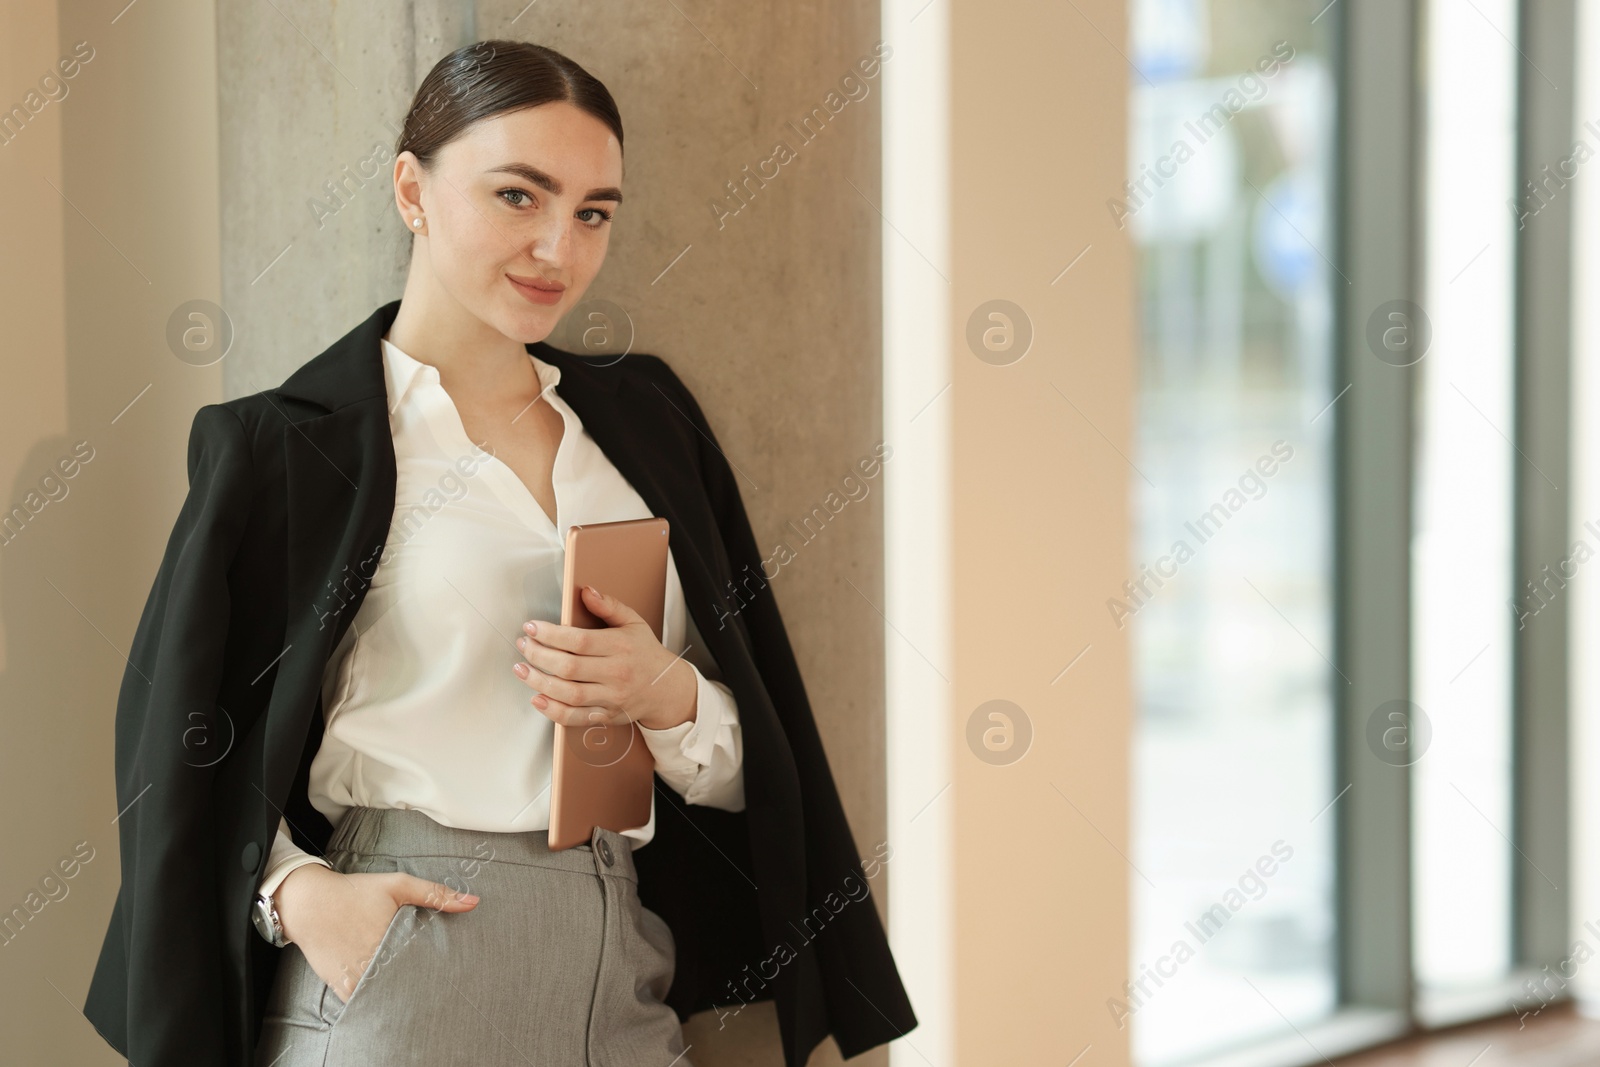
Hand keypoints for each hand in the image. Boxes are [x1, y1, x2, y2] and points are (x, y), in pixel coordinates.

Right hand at [274, 863, 478, 1003]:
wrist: (308, 903)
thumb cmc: (354, 892)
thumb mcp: (397, 885)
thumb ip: (435, 893)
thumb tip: (473, 902)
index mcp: (391, 940)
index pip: (423, 965)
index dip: (436, 969)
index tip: (446, 970)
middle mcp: (374, 962)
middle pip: (406, 982)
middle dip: (420, 981)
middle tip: (434, 981)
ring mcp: (356, 977)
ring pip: (386, 994)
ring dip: (398, 992)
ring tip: (413, 987)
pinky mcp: (341, 986)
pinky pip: (363, 1001)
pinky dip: (374, 998)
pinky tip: (385, 990)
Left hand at [512, 585, 697, 731]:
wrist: (666, 689)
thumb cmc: (645, 652)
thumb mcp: (634, 622)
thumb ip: (609, 606)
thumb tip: (585, 591)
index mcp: (621, 647)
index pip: (579, 641)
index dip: (551, 634)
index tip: (532, 627)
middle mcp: (616, 674)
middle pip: (569, 668)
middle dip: (539, 656)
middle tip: (523, 646)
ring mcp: (612, 698)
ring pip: (569, 694)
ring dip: (539, 682)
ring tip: (521, 670)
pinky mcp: (606, 716)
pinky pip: (575, 718)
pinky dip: (552, 711)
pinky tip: (537, 698)